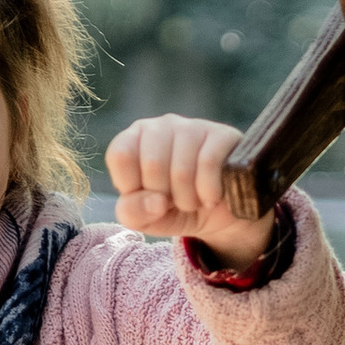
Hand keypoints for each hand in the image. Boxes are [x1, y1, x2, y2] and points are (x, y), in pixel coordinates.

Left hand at [104, 110, 271, 266]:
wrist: (216, 213)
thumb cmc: (171, 209)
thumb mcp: (144, 218)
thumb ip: (131, 212)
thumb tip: (156, 201)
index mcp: (134, 139)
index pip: (121, 156)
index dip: (133, 186)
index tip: (146, 195)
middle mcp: (161, 126)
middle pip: (153, 164)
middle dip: (164, 197)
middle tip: (173, 201)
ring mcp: (193, 127)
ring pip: (182, 169)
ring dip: (187, 200)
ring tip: (193, 202)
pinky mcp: (223, 135)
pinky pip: (209, 165)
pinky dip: (209, 193)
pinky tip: (211, 198)